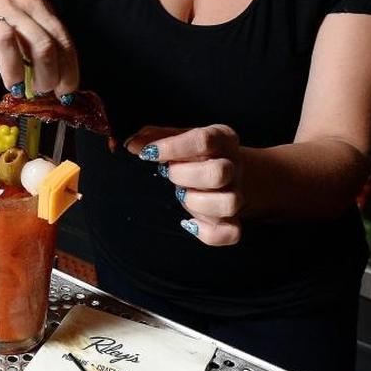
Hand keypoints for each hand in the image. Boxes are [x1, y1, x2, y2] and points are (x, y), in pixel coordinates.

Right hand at [0, 0, 79, 97]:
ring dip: (15, 72)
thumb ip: (41, 38)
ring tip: (15, 85)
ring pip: (6, 42)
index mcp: (34, 3)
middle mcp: (12, 6)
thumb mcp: (25, 12)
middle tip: (41, 90)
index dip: (68, 71)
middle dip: (47, 76)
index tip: (66, 91)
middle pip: (41, 44)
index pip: (61, 40)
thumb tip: (59, 80)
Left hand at [126, 124, 242, 245]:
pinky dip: (208, 233)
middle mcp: (234, 166)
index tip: (148, 153)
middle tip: (168, 173)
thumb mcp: (181, 137)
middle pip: (218, 173)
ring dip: (197, 203)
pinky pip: (231, 233)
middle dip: (184, 176)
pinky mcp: (234, 219)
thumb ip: (157, 137)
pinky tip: (189, 223)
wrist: (231, 169)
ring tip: (181, 195)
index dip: (172, 147)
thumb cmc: (198, 152)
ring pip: (229, 203)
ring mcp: (237, 194)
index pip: (203, 140)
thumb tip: (133, 144)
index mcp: (223, 139)